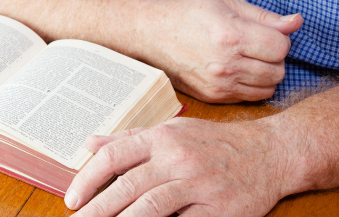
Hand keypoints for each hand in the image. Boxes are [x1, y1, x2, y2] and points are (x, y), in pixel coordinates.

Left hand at [65, 117, 285, 215]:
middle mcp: (176, 158)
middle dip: (98, 209)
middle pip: (127, 186)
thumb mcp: (169, 130)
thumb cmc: (211, 142)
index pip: (113, 156)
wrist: (268, 152)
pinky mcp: (220, 209)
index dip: (88, 179)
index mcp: (159, 138)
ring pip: (152, 207)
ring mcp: (198, 184)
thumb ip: (128, 139)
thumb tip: (89, 143)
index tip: (71, 200)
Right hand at [141, 0, 301, 102]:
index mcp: (231, 35)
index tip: (262, 31)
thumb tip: (295, 22)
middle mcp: (226, 64)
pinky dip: (250, 84)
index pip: (281, 46)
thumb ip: (264, 16)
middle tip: (253, 44)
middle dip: (272, 56)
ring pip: (268, 87)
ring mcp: (219, 84)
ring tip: (245, 57)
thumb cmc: (186, 13)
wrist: (150, 33)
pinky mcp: (212, 96)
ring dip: (264, 73)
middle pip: (278, 70)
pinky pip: (250, 97)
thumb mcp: (225, 3)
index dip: (277, 37)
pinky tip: (234, 69)